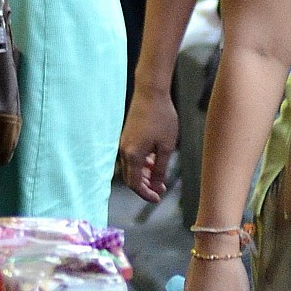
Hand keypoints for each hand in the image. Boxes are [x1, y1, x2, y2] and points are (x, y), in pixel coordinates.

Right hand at [118, 81, 178, 201]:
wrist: (151, 92)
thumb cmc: (161, 118)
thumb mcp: (166, 147)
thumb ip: (160, 169)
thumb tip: (156, 185)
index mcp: (133, 155)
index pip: (135, 184)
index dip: (146, 194)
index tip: (157, 198)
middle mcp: (124, 150)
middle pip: (130, 178)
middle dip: (145, 186)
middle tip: (160, 190)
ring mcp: (124, 143)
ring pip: (131, 167)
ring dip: (144, 175)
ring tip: (159, 177)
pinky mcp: (126, 136)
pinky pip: (131, 156)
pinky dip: (141, 164)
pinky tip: (154, 162)